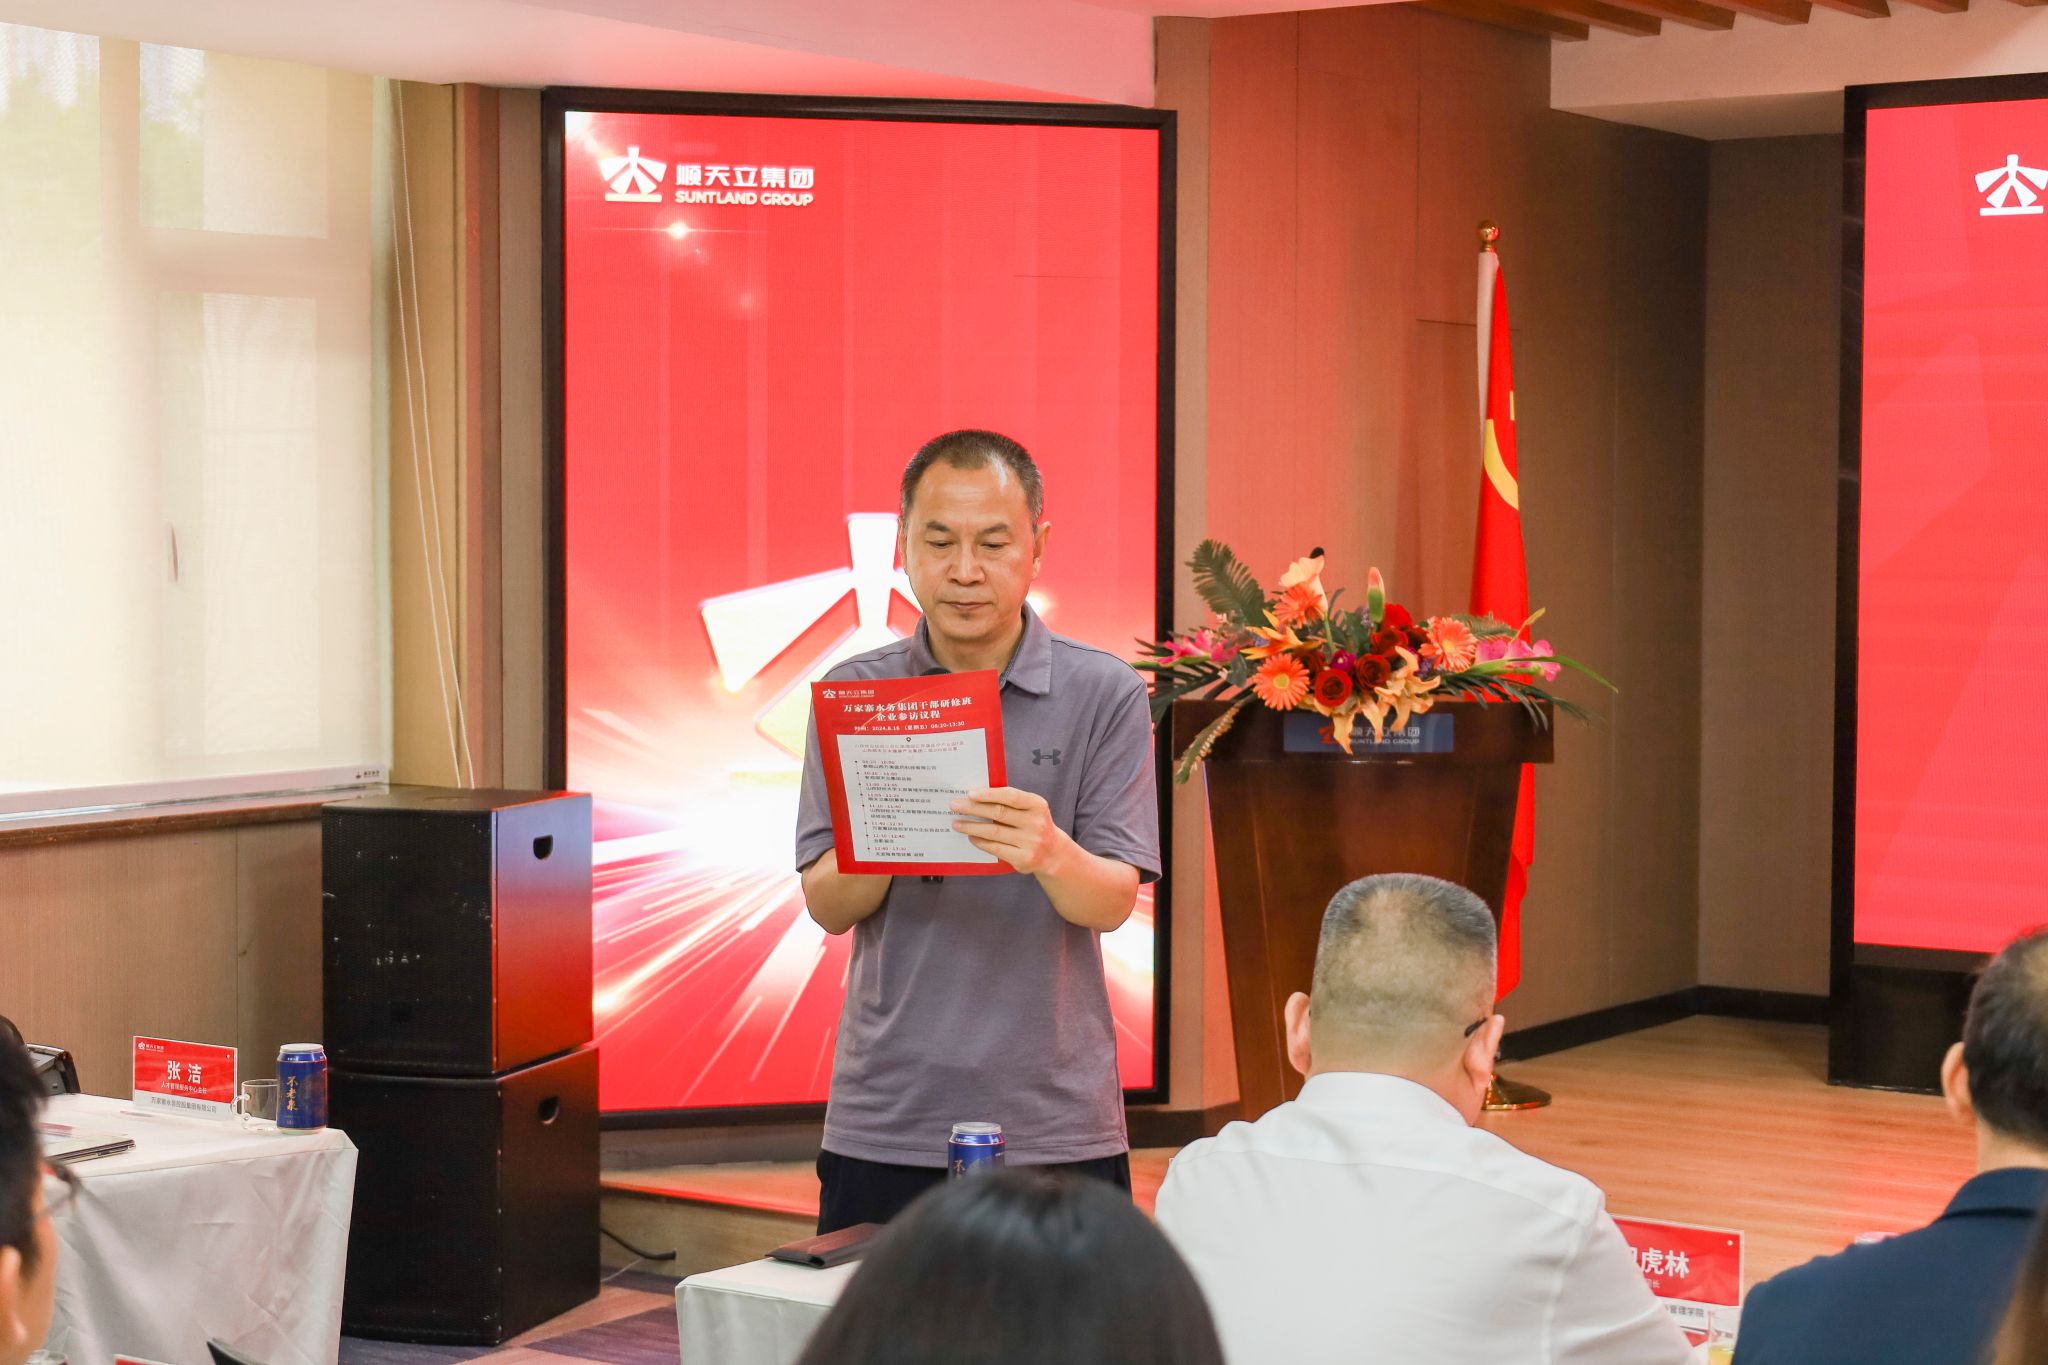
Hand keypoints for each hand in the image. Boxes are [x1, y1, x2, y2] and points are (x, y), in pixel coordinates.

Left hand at [951, 786, 1067, 874]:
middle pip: (999, 813)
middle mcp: (1036, 823)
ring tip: (956, 823)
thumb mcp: (1030, 810)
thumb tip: (975, 796)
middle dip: (973, 808)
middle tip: (955, 806)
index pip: (1011, 796)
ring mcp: (1030, 843)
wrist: (1052, 853)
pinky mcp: (1023, 859)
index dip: (989, 794)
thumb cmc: (1032, 825)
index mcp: (1038, 805)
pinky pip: (995, 848)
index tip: (969, 793)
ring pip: (994, 832)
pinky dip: (980, 842)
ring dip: (971, 826)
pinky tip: (970, 836)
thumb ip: (1009, 802)